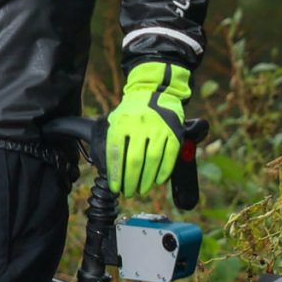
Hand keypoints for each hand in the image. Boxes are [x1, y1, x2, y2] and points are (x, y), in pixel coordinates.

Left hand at [104, 61, 190, 196]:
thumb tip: (107, 168)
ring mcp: (159, 128)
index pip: (116, 154)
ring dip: (147, 180)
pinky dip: (164, 171)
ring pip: (152, 160)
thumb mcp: (116, 120)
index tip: (115, 187)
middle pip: (134, 161)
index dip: (115, 174)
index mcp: (122, 123)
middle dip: (131, 181)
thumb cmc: (132, 111)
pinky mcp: (174, 131)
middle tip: (129, 192)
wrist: (155, 90)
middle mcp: (140, 125)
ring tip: (142, 189)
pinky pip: (169, 156)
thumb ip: (111, 141)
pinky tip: (158, 181)